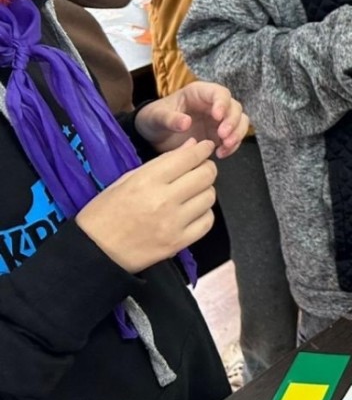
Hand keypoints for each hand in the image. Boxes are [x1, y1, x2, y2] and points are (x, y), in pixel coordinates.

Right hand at [76, 139, 218, 273]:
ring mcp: (173, 223)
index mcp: (147, 180)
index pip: (188, 157)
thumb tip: (192, 145)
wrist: (94, 253)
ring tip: (193, 192)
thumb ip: (162, 162)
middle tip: (201, 169)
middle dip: (207, 168)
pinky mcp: (178, 242)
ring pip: (209, 197)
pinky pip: (207, 222)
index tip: (206, 147)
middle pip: (206, 175)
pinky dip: (204, 213)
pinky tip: (193, 211)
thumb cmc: (104, 213)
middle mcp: (164, 200)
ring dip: (205, 190)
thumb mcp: (126, 179)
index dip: (202, 149)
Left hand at [134, 81, 248, 158]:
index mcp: (199, 93)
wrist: (152, 135)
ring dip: (237, 134)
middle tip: (223, 136)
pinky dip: (232, 146)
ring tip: (226, 146)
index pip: (219, 93)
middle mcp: (213, 104)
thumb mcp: (156, 117)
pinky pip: (234, 138)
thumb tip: (186, 123)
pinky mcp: (220, 135)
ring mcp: (219, 120)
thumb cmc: (154, 119)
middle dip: (233, 122)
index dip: (222, 103)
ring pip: (240, 122)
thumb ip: (170, 118)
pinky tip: (221, 154)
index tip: (218, 117)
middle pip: (234, 107)